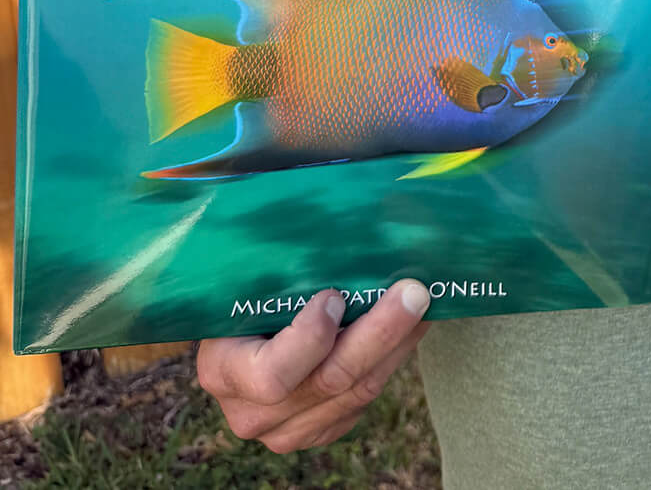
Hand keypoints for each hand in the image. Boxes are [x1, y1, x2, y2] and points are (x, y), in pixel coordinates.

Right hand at [197, 279, 431, 451]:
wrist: (243, 336)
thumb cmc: (247, 296)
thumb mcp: (246, 282)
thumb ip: (276, 266)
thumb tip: (326, 222)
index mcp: (223, 370)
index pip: (272, 374)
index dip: (310, 339)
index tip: (335, 295)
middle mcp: (252, 412)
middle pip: (330, 381)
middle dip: (379, 333)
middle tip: (413, 291)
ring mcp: (286, 430)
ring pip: (358, 392)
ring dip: (397, 343)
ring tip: (425, 301)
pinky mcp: (321, 430)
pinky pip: (366, 399)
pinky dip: (393, 358)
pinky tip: (412, 325)